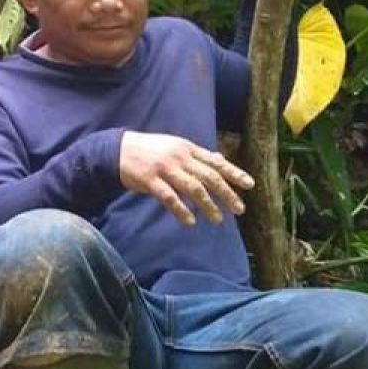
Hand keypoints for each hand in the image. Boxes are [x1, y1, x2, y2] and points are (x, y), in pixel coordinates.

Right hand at [119, 132, 254, 225]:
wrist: (118, 150)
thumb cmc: (149, 150)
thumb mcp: (176, 147)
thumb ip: (197, 155)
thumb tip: (221, 160)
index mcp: (187, 148)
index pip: (216, 162)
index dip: (234, 173)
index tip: (250, 185)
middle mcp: (179, 158)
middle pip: (209, 177)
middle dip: (226, 194)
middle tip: (239, 210)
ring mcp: (165, 169)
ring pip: (193, 188)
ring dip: (208, 205)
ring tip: (217, 220)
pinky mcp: (150, 181)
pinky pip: (169, 198)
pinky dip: (181, 210)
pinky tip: (190, 221)